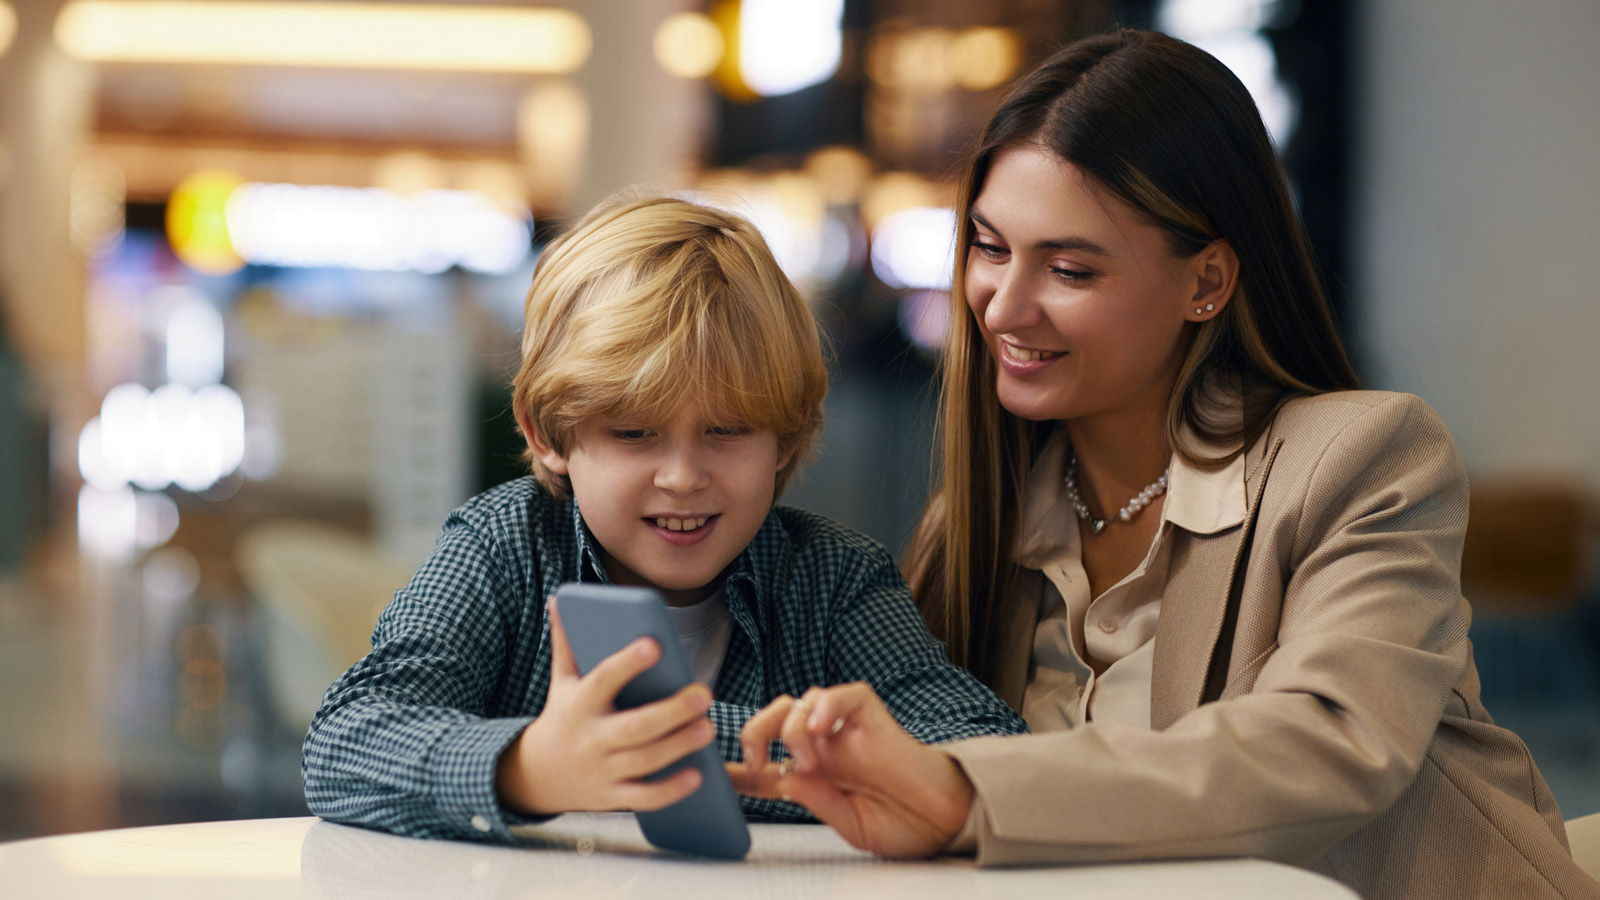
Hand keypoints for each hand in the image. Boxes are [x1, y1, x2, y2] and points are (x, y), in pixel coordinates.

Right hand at [496, 597, 713, 814]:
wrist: (537, 775)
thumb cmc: (563, 715)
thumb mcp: (561, 680)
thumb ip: (567, 642)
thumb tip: (560, 598)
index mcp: (579, 703)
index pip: (603, 680)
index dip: (627, 663)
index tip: (654, 644)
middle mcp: (590, 738)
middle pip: (634, 727)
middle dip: (671, 712)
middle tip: (705, 694)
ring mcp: (601, 770)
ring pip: (644, 761)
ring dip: (679, 746)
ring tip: (708, 728)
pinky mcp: (612, 796)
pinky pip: (645, 797)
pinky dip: (670, 790)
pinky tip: (698, 775)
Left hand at [726, 682, 974, 856]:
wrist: (944, 820)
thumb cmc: (904, 824)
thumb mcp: (848, 824)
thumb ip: (815, 800)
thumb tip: (782, 778)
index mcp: (816, 774)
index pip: (766, 763)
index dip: (738, 766)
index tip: (711, 775)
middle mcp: (825, 746)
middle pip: (773, 717)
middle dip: (753, 734)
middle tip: (758, 761)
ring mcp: (847, 729)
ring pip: (800, 701)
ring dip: (790, 727)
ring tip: (805, 759)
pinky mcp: (872, 716)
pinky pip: (841, 694)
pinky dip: (825, 705)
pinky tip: (822, 730)